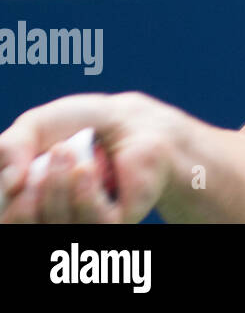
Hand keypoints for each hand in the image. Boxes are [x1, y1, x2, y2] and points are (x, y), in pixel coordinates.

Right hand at [0, 92, 174, 223]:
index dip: (10, 200)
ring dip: (56, 186)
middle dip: (32, 192)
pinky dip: (83, 193)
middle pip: (25, 226)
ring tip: (68, 151)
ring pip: (58, 226)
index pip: (8, 219)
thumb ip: (10, 148)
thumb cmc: (81, 124)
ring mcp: (83, 224)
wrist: (130, 120)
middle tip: (56, 152)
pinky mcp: (116, 223)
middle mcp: (52, 220)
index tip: (22, 168)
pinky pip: (92, 223)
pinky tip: (86, 168)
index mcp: (28, 205)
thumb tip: (10, 184)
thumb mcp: (35, 126)